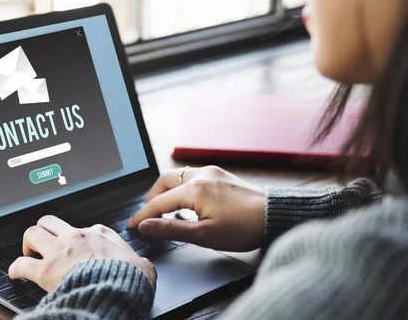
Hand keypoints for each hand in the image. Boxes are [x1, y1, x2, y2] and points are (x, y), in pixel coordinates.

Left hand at [9, 215, 156, 291]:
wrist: (117, 290)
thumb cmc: (130, 278)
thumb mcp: (142, 265)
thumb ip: (139, 262)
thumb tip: (144, 267)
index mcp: (100, 234)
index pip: (83, 228)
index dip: (77, 238)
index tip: (76, 247)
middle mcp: (77, 237)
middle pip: (50, 221)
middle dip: (44, 230)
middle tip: (44, 243)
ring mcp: (59, 251)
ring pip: (32, 233)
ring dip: (28, 243)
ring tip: (28, 253)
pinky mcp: (46, 270)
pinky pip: (21, 264)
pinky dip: (16, 268)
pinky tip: (15, 273)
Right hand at [127, 166, 264, 251]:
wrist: (275, 216)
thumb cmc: (244, 228)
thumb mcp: (203, 235)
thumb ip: (171, 229)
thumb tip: (146, 226)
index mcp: (195, 189)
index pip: (159, 202)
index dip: (143, 215)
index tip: (132, 225)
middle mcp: (201, 175)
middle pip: (164, 180)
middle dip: (152, 197)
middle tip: (148, 215)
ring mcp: (212, 172)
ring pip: (178, 175)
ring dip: (167, 190)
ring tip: (165, 210)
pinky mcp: (221, 175)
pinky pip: (193, 176)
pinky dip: (182, 187)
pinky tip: (186, 202)